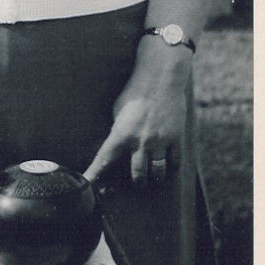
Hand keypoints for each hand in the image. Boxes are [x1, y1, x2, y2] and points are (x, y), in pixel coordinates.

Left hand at [83, 41, 190, 186]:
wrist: (160, 78)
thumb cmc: (134, 92)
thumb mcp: (117, 111)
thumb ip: (118, 131)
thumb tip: (115, 148)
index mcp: (121, 133)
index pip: (104, 160)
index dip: (95, 174)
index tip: (88, 185)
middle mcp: (141, 141)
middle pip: (138, 175)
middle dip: (137, 182)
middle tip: (134, 184)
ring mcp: (160, 141)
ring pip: (158, 173)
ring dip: (153, 178)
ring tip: (151, 178)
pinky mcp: (176, 138)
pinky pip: (175, 163)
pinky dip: (170, 169)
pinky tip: (167, 169)